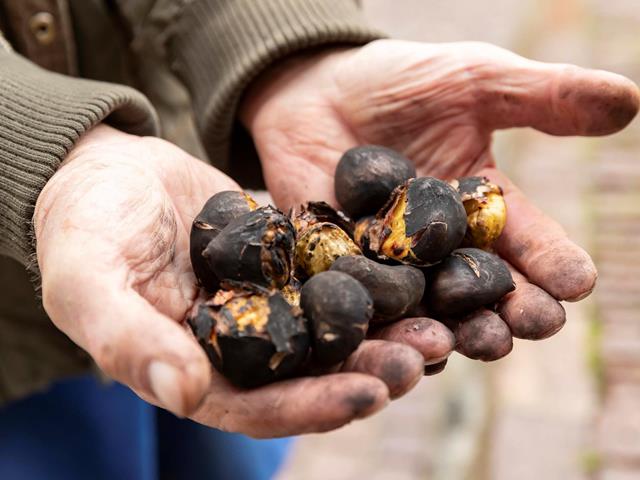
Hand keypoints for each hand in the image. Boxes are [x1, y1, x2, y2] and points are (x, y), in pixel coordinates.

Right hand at [33, 125, 436, 436]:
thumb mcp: (89, 280)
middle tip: (426, 355)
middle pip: (313, 371)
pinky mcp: (288, 263)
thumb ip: (128, 338)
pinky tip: (416, 271)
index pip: (261, 406)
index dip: (315, 404)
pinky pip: (336, 276)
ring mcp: (269, 303)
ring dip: (386, 330)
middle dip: (371, 369)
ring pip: (336, 328)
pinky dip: (374, 280)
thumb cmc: (85, 226)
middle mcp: (242, 346)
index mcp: (196, 370)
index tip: (371, 393)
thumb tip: (182, 393)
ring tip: (439, 322)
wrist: (108, 170)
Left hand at [241, 39, 639, 334]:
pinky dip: (382, 328)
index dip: (555, 264)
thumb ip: (541, 97)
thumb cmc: (400, 83)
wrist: (319, 93)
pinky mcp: (346, 276)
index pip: (530, 244)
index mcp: (487, 211)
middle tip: (532, 324)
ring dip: (455, 331)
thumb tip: (628, 101)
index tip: (576, 281)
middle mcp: (446, 250)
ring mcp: (395, 268)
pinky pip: (366, 310)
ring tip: (474, 341)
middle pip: (486, 292)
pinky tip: (398, 342)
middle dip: (512, 311)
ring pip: (432, 313)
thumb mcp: (474, 81)